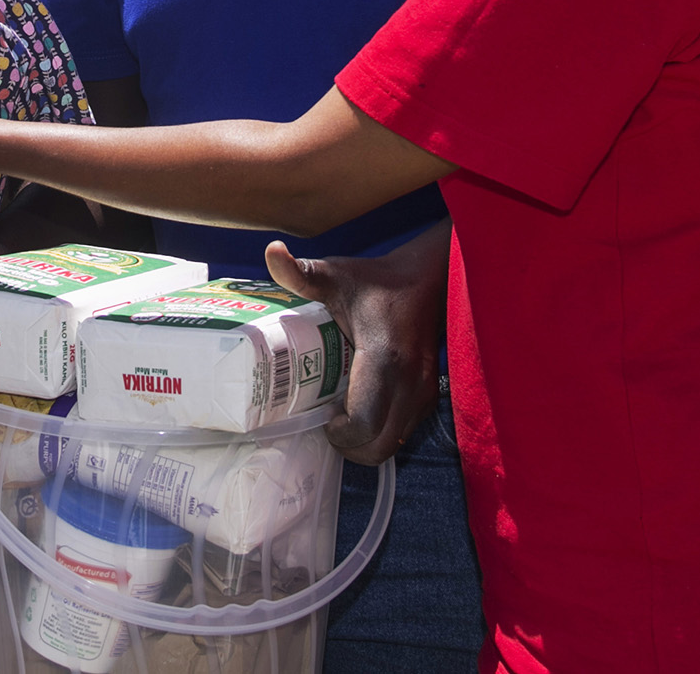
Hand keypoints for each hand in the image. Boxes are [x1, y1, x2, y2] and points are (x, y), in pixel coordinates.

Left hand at [265, 226, 450, 465]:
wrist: (427, 279)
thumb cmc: (375, 281)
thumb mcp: (335, 274)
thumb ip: (300, 272)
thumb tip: (270, 252)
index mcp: (384, 358)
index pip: (364, 422)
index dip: (340, 433)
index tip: (323, 419)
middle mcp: (410, 382)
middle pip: (379, 445)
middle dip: (350, 447)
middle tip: (328, 426)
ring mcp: (424, 392)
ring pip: (394, 443)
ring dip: (366, 442)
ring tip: (343, 420)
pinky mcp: (429, 395)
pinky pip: (405, 431)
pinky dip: (383, 432)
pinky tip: (364, 411)